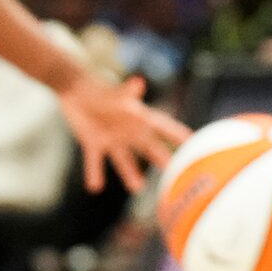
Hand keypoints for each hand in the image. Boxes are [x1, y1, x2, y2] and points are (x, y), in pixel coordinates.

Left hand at [58, 73, 188, 192]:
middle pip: (148, 148)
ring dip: (130, 173)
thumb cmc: (100, 89)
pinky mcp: (93, 143)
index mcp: (138, 117)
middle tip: (175, 174)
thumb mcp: (115, 93)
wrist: (75, 89)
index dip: (178, 135)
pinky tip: (95, 188)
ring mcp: (112, 139)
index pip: (163, 127)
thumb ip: (126, 91)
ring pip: (124, 160)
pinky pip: (95, 161)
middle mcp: (128, 131)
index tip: (195, 143)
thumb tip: (138, 82)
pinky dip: (94, 173)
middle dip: (161, 159)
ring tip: (138, 188)